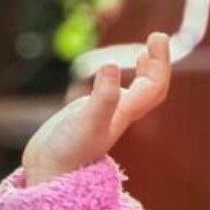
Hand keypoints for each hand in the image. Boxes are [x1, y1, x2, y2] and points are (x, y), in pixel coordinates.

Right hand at [20, 33, 171, 185]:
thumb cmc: (68, 151)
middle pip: (150, 89)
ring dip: (143, 72)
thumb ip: (102, 96)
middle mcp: (119, 115)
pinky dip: (117, 80)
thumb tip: (112, 65)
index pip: (154, 86)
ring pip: (135, 93)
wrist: (49, 172)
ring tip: (143, 53)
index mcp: (124, 114)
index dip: (160, 62)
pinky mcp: (88, 118)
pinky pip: (114, 96)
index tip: (156, 37)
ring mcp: (104, 116)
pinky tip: (108, 73)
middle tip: (156, 37)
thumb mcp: (87, 121)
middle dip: (157, 63)